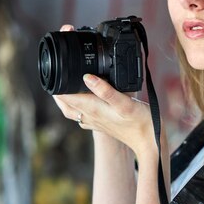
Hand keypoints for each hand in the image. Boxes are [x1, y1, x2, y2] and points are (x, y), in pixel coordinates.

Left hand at [52, 25, 157, 159]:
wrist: (149, 141)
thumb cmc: (140, 123)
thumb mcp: (125, 103)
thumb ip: (106, 91)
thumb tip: (87, 77)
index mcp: (92, 109)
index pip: (64, 94)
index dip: (57, 78)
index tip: (58, 61)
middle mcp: (89, 116)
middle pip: (63, 102)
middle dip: (56, 86)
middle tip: (55, 69)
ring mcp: (94, 121)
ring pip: (70, 108)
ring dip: (64, 96)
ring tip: (63, 83)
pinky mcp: (101, 123)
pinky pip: (82, 113)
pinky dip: (77, 103)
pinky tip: (83, 97)